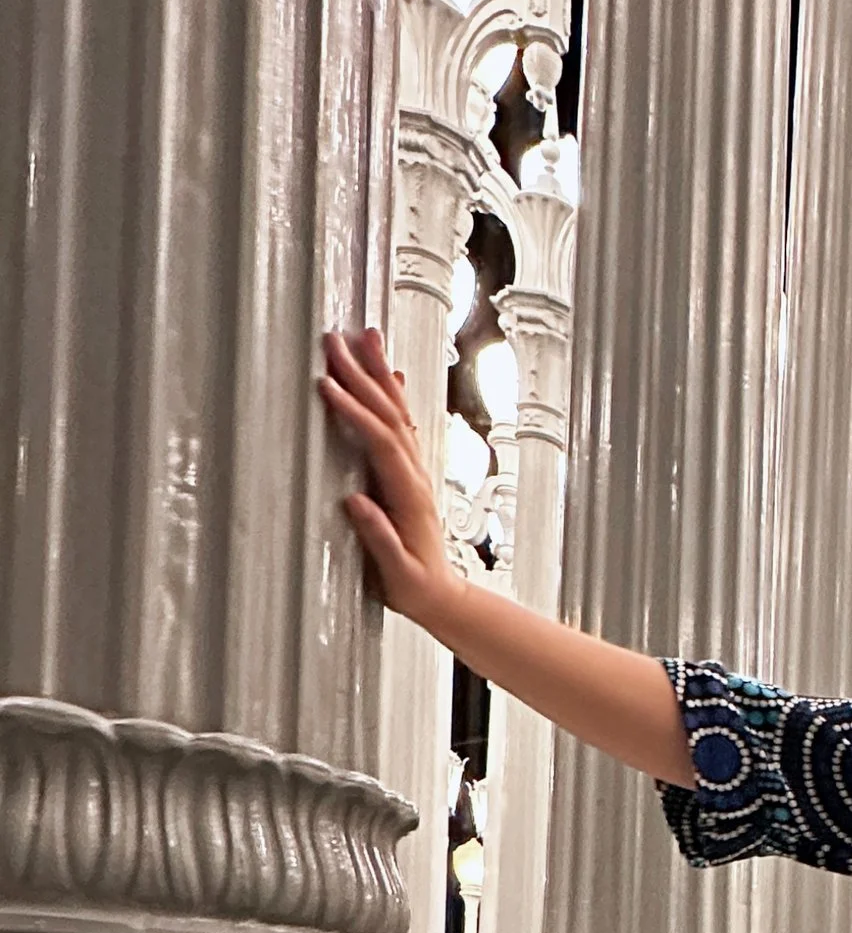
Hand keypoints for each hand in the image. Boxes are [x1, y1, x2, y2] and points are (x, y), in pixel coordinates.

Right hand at [320, 327, 453, 620]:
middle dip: (361, 376)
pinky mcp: (409, 473)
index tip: (327, 387)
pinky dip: (393, 396)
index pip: (379, 442)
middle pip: (389, 414)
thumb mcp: (396, 572)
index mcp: (408, 495)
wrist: (442, 595)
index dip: (354, 413)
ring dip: (379, 374)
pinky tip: (389, 376)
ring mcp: (414, 471)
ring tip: (365, 336)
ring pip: (398, 412)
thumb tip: (355, 502)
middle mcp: (414, 475)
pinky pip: (402, 425)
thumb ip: (379, 538)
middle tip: (335, 340)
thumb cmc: (414, 588)